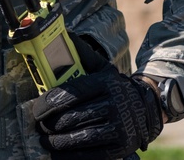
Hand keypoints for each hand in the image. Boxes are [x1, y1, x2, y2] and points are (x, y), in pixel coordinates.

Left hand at [32, 36, 163, 159]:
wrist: (147, 108)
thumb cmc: (114, 88)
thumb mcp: (103, 68)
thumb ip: (82, 54)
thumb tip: (64, 36)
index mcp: (107, 82)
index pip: (73, 93)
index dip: (49, 103)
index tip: (36, 110)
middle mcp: (115, 104)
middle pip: (72, 117)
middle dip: (50, 124)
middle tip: (39, 126)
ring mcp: (119, 128)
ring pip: (79, 137)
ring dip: (56, 141)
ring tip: (45, 140)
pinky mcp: (121, 147)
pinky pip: (90, 155)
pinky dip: (69, 156)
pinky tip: (57, 153)